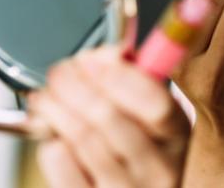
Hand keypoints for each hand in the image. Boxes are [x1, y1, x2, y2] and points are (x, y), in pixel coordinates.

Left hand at [29, 46, 189, 187]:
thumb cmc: (139, 153)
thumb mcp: (153, 118)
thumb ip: (135, 81)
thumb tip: (103, 54)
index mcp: (177, 135)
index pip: (156, 104)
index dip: (121, 77)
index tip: (93, 59)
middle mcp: (158, 169)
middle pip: (109, 117)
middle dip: (74, 84)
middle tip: (60, 72)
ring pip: (81, 137)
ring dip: (54, 108)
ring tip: (46, 97)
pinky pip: (61, 165)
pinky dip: (50, 143)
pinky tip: (54, 136)